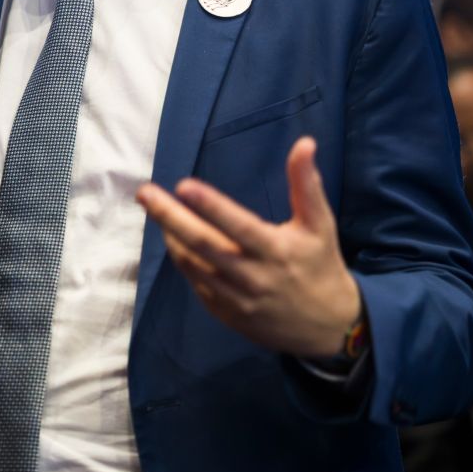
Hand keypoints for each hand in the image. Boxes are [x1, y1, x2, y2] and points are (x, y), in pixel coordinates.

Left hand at [137, 136, 361, 358]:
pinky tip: (173, 239)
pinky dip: (183, 261)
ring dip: (171, 237)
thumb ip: (306, 185)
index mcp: (276, 251)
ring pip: (193, 265)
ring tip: (155, 210)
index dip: (211, 206)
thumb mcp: (320, 225)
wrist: (327, 328)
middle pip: (203, 245)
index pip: (239, 226)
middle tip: (145, 193)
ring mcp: (236, 299)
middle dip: (170, 217)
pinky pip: (196, 284)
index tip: (183, 185)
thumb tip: (304, 143)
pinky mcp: (226, 314)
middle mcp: (253, 277)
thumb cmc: (321, 265)